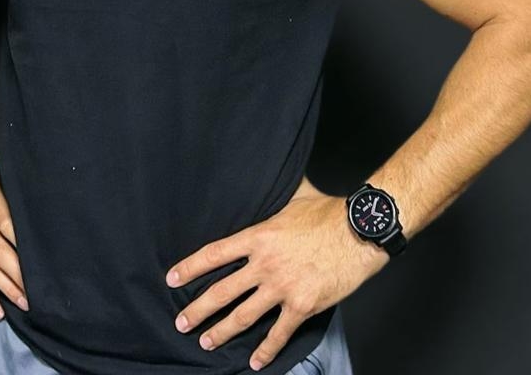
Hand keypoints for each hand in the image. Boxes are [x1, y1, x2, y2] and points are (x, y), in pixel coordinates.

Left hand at [164, 176, 388, 370]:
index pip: (214, 254)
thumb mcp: (295, 196)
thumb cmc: (328, 212)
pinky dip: (265, 350)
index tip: (172, 279)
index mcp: (258, 236)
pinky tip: (255, 361)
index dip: (190, 268)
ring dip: (221, 332)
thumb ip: (277, 194)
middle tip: (181, 323)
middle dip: (198, 310)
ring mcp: (282, 287)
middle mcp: (264, 264)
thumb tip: (270, 174)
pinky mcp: (302, 305)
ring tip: (206, 342)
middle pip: (221, 291)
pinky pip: (278, 333)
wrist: (358, 232)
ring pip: (243, 316)